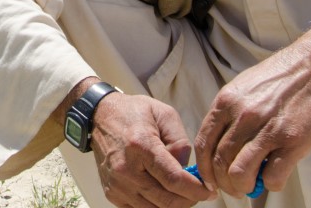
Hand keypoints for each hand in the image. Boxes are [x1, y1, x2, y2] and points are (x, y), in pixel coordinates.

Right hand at [90, 92, 216, 206]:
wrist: (100, 116)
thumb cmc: (134, 112)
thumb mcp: (163, 113)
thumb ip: (180, 141)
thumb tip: (187, 170)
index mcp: (141, 146)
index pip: (174, 180)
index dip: (196, 190)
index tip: (210, 191)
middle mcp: (126, 169)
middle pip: (167, 201)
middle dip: (189, 200)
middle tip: (198, 191)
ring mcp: (117, 185)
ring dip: (174, 204)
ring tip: (180, 189)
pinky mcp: (112, 194)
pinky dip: (156, 205)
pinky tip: (161, 189)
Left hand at [193, 24, 310, 197]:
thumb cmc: (278, 79)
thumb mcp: (243, 88)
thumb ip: (229, 114)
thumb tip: (217, 146)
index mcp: (227, 101)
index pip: (203, 143)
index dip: (203, 169)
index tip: (209, 180)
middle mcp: (243, 115)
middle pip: (219, 162)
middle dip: (223, 184)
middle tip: (232, 189)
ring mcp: (267, 129)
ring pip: (240, 173)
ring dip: (242, 188)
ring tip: (251, 187)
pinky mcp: (292, 141)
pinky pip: (272, 177)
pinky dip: (270, 184)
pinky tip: (274, 176)